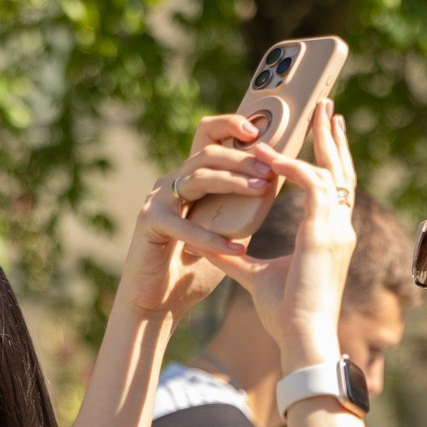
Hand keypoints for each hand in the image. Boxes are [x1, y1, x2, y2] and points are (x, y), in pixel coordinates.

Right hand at [119, 113, 274, 315]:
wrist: (158, 300)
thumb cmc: (193, 266)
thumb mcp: (226, 229)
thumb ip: (243, 207)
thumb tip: (277, 185)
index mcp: (190, 178)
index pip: (208, 136)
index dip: (230, 125)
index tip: (259, 132)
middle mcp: (172, 182)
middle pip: (208, 152)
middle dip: (242, 158)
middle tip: (270, 169)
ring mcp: (158, 200)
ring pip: (198, 177)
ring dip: (232, 182)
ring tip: (260, 191)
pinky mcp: (150, 223)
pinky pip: (185, 224)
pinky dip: (213, 238)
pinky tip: (238, 248)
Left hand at [147, 100, 357, 367]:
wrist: (301, 337)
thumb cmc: (285, 315)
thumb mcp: (256, 277)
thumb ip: (236, 258)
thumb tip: (210, 247)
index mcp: (331, 236)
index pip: (335, 188)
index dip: (328, 159)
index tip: (320, 133)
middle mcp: (340, 228)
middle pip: (342, 171)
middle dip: (333, 137)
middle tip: (326, 105)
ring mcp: (337, 229)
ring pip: (333, 171)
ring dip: (320, 140)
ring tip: (312, 112)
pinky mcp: (324, 232)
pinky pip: (312, 184)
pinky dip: (292, 168)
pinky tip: (272, 159)